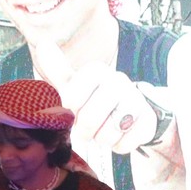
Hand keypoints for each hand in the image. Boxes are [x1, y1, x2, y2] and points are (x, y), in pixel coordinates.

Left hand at [25, 32, 156, 155]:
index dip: (70, 110)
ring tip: (102, 132)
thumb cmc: (95, 98)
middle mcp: (119, 81)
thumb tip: (43, 44)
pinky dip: (119, 145)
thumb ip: (57, 69)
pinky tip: (119, 136)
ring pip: (110, 131)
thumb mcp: (73, 85)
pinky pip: (126, 142)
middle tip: (86, 129)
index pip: (73, 96)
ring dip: (102, 138)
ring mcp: (135, 99)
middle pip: (91, 117)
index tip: (72, 111)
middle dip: (85, 130)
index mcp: (97, 71)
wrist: (130, 110)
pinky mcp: (147, 119)